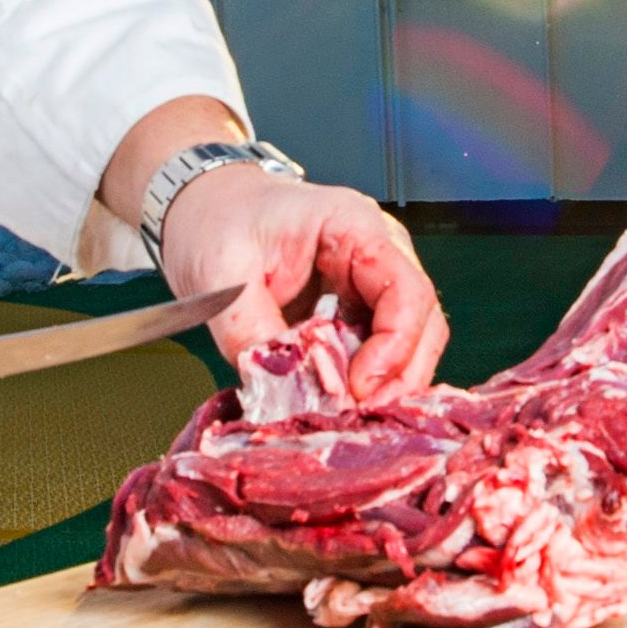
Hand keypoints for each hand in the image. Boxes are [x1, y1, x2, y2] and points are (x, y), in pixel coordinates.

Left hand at [158, 164, 447, 399]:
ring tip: (348, 413)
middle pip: (423, 323)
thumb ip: (250, 330)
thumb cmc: (218, 222)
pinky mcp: (353, 313)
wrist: (203, 213)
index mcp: (354, 226)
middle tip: (363, 414)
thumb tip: (283, 388)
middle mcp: (376, 254)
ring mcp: (369, 285)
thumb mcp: (222, 272)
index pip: (406, 290)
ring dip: (386, 385)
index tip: (360, 387)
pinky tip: (337, 402)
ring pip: (409, 345)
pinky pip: (377, 354)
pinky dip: (363, 384)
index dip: (395, 346)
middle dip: (400, 377)